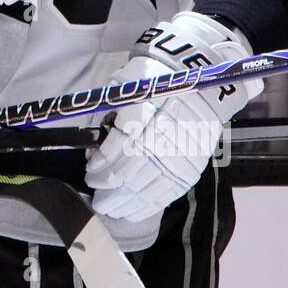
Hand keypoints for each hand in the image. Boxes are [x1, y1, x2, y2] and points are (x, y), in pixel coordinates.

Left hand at [85, 12, 259, 222]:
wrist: (197, 76)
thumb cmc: (152, 78)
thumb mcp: (126, 82)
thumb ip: (108, 111)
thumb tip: (91, 144)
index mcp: (151, 102)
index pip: (127, 138)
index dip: (106, 158)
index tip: (91, 169)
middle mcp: (170, 126)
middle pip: (139, 164)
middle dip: (113, 186)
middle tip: (95, 195)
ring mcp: (185, 147)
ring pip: (155, 181)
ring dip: (128, 200)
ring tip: (108, 208)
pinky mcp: (194, 161)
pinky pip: (171, 189)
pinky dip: (150, 203)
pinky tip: (132, 211)